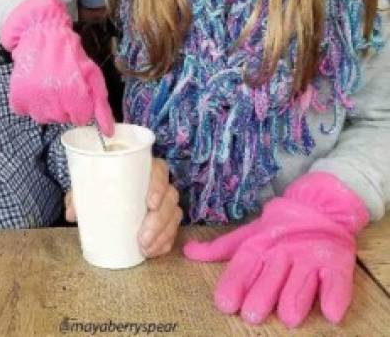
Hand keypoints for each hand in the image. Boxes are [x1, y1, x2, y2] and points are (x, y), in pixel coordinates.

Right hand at [0, 0, 114, 134]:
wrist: (42, 34)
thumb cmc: (71, 55)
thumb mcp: (92, 75)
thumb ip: (101, 106)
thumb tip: (109, 132)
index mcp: (74, 93)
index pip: (80, 119)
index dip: (80, 106)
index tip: (76, 91)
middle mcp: (53, 99)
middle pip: (63, 119)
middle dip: (65, 106)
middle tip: (61, 85)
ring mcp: (33, 99)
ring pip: (44, 118)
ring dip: (47, 106)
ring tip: (48, 85)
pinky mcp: (17, 96)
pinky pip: (25, 112)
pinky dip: (29, 103)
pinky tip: (35, 87)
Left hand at [65, 158, 181, 256]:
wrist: (105, 197)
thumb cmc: (101, 186)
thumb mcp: (88, 188)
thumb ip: (79, 196)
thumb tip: (71, 213)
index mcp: (143, 168)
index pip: (160, 170)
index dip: (159, 185)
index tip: (150, 203)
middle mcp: (159, 183)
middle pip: (170, 197)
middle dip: (159, 219)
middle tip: (142, 237)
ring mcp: (165, 202)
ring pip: (173, 215)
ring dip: (162, 234)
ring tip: (145, 248)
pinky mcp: (167, 220)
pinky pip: (172, 231)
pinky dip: (164, 242)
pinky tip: (153, 252)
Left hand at [183, 172, 368, 327]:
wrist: (319, 206)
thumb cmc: (277, 229)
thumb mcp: (247, 236)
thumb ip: (219, 248)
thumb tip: (186, 252)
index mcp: (260, 244)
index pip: (244, 263)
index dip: (235, 282)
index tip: (224, 303)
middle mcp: (283, 250)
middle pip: (272, 274)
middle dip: (262, 294)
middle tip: (252, 314)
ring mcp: (310, 256)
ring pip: (302, 279)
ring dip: (296, 297)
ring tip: (288, 317)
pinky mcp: (336, 262)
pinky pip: (337, 280)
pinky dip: (335, 296)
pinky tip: (330, 312)